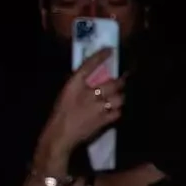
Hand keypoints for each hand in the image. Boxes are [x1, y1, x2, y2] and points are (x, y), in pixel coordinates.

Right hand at [39, 49, 126, 163]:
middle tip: (124, 79)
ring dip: (122, 97)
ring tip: (121, 96)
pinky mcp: (103, 120)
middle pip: (111, 83)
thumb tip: (96, 78)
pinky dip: (119, 110)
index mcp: (74, 84)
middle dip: (121, 81)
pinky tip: (116, 109)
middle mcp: (87, 93)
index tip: (110, 50)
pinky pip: (117, 112)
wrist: (61, 134)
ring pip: (118, 98)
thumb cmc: (61, 113)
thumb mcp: (67, 93)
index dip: (101, 56)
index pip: (89, 64)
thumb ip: (80, 84)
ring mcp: (96, 107)